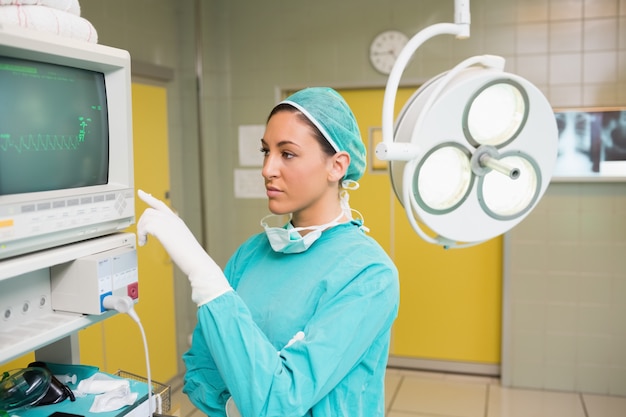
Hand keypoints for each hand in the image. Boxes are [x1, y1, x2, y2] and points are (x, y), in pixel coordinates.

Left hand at [137, 189, 231, 304]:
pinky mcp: (163, 229)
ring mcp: (168, 223)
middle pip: (149, 211)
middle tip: (141, 236)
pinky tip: (144, 243)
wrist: (197, 261)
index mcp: (177, 222)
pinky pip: (144, 226)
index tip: (141, 193)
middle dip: (141, 222)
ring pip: (146, 217)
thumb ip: (173, 237)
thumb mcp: (181, 242)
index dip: (149, 198)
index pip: (161, 205)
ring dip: (141, 229)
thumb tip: (168, 241)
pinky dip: (141, 234)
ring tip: (144, 241)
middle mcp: (172, 219)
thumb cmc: (191, 257)